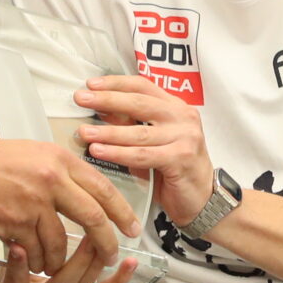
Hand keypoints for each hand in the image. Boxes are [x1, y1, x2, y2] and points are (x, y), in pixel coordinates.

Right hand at [0, 131, 139, 277]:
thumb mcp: (33, 154)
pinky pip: (34, 252)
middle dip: (106, 243)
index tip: (131, 227)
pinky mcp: (13, 223)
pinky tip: (32, 262)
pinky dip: (35, 262)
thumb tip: (84, 195)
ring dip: (61, 261)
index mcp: (59, 159)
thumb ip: (60, 173)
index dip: (121, 212)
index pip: (102, 187)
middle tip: (111, 255)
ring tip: (56, 266)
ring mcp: (33, 203)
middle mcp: (51, 179)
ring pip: (62, 243)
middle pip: (93, 218)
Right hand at [0, 232, 139, 282]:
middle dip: (78, 258)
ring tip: (108, 244)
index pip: (15, 279)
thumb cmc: (24, 280)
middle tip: (89, 235)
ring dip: (98, 263)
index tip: (17, 247)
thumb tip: (21, 220)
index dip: (18, 264)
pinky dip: (118, 279)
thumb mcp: (13, 262)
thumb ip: (18, 244)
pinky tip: (128, 265)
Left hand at [72, 75, 214, 226]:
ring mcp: (185, 137)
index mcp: (176, 107)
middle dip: (107, 100)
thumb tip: (100, 110)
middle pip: (139, 102)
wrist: (201, 199)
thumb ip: (131, 125)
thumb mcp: (153, 141)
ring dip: (107, 131)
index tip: (91, 84)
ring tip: (84, 132)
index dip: (116, 83)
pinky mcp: (181, 158)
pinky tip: (99, 151)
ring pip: (138, 132)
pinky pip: (142, 155)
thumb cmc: (174, 169)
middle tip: (81, 99)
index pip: (143, 86)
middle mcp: (183, 117)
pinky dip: (118, 153)